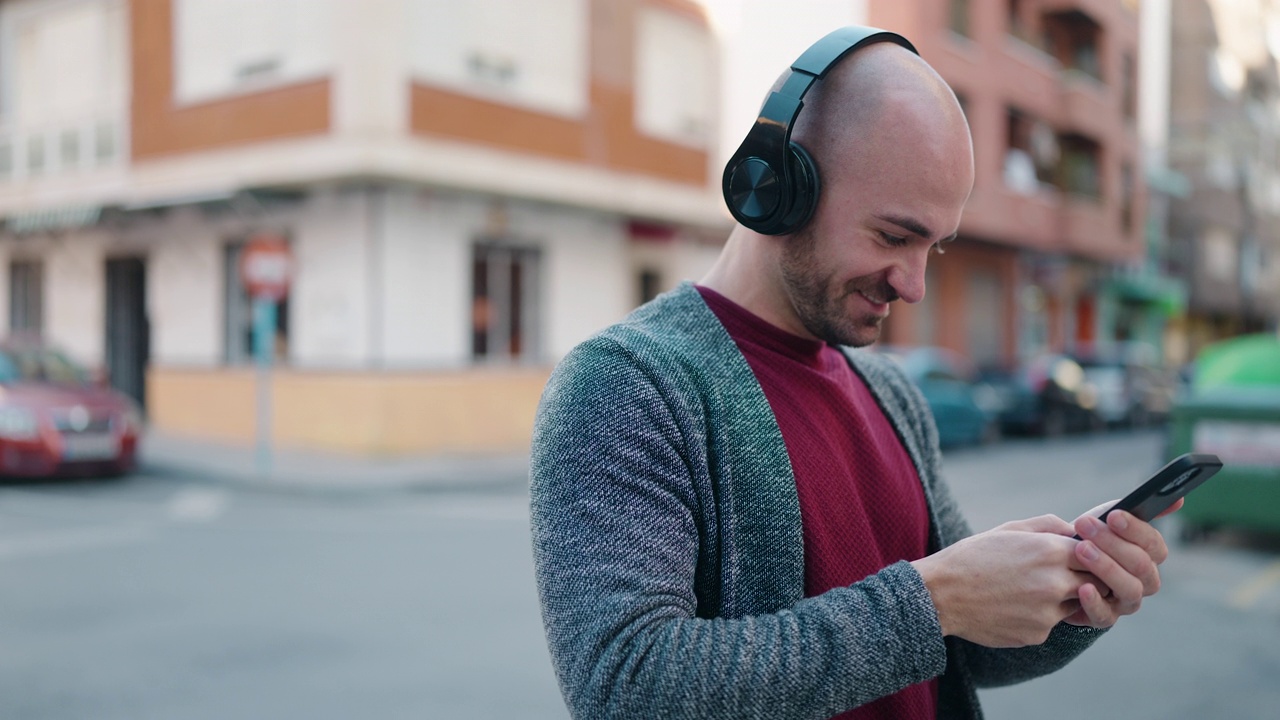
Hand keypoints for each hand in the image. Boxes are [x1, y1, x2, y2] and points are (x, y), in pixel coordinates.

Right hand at [912, 515, 1098, 647]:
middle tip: (1064, 576)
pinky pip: (1051, 624)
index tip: (1082, 558)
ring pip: (1075, 606)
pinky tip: (1013, 606)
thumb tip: (1076, 531)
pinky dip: (1038, 616)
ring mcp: (1048, 612)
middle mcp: (1055, 582)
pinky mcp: (1037, 634)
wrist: (941, 594)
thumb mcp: (1010, 530)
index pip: (1098, 555)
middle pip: (1096, 584)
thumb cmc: (973, 556)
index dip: (1091, 556)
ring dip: (1063, 599)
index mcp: (1050, 550)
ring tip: (1029, 590)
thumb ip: (1049, 526)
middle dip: (1085, 580)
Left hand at [1063, 500, 1179, 627]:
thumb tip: (1178, 500)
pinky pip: (1106, 615)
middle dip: (1112, 543)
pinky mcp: (1105, 617)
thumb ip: (1137, 509)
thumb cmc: (1087, 538)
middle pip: (1141, 565)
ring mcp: (1126, 601)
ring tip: (1081, 550)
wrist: (1056, 565)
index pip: (1153, 544)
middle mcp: (1144, 580)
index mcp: (1149, 555)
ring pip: (1130, 588)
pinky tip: (1083, 587)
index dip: (1135, 529)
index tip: (1113, 515)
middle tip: (1086, 526)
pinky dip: (1095, 602)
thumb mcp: (1108, 519)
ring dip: (1105, 567)